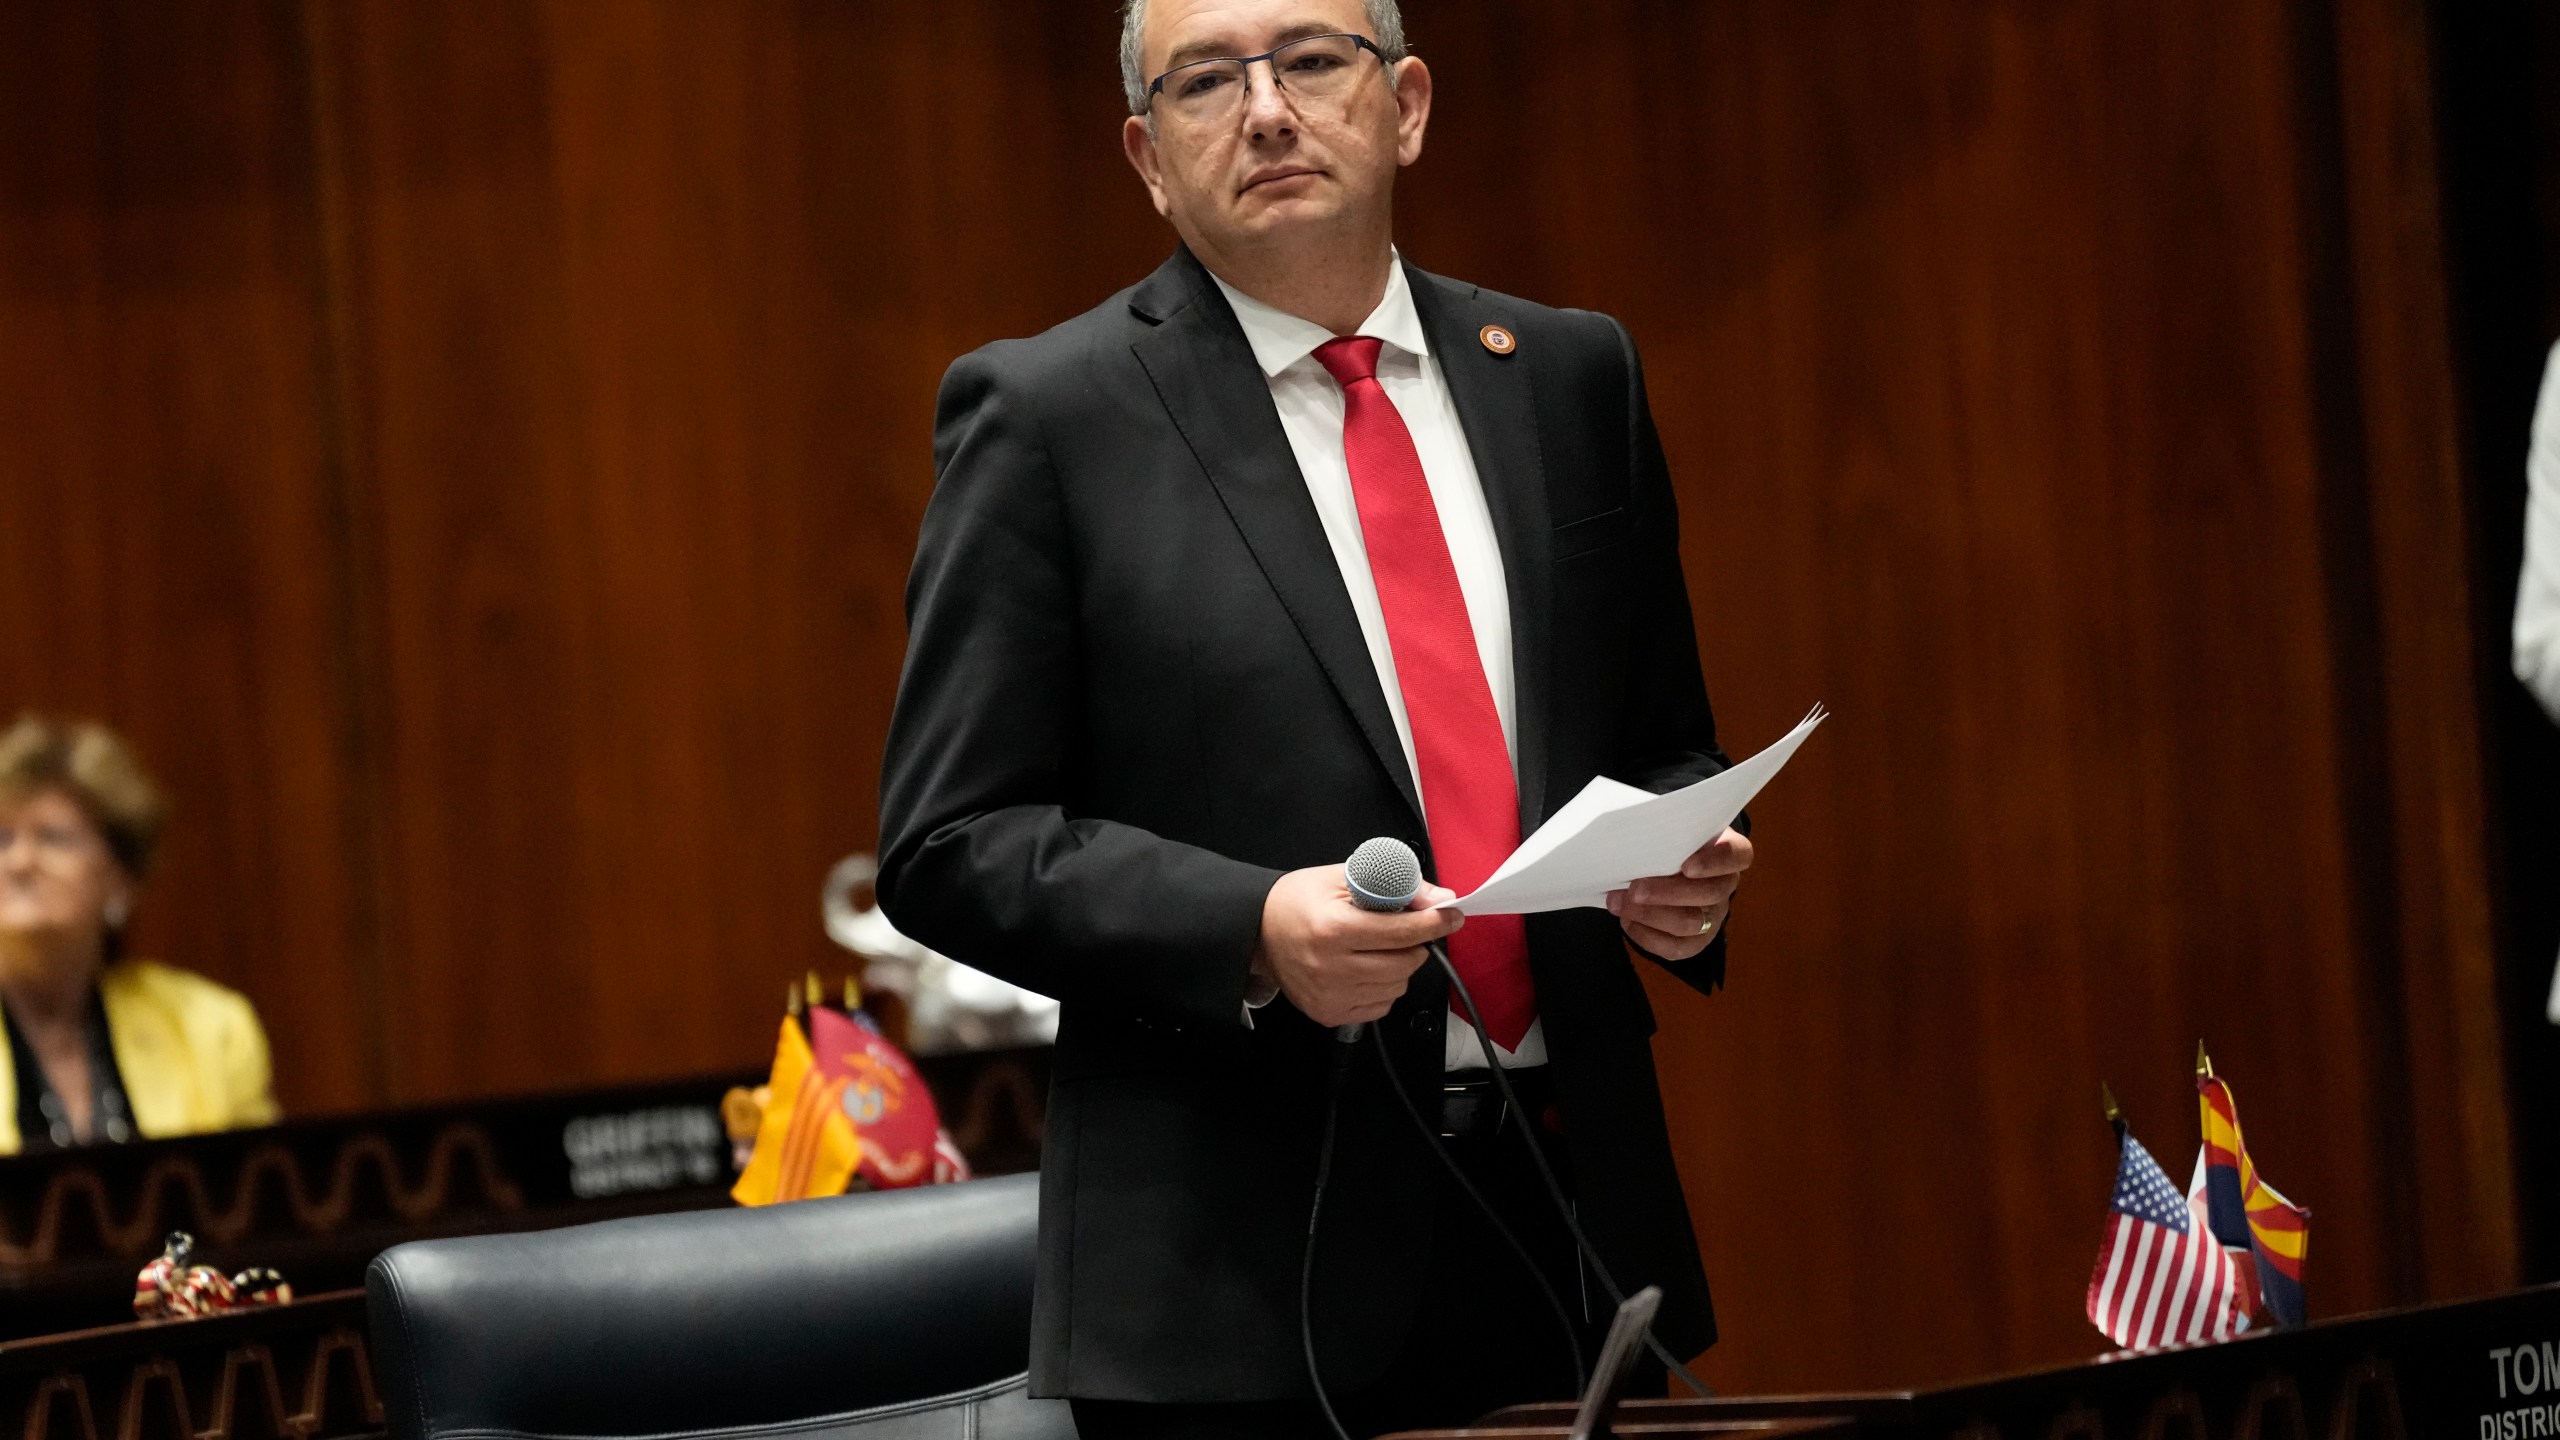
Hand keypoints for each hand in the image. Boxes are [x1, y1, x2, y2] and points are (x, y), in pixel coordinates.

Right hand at [1254, 866, 1462, 1027]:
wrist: (1258, 930)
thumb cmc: (1299, 900)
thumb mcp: (1344, 877)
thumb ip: (1394, 886)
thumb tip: (1439, 899)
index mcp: (1334, 930)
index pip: (1402, 932)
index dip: (1434, 922)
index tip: (1452, 916)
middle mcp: (1331, 968)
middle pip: (1404, 964)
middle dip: (1414, 944)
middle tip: (1403, 931)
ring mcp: (1329, 995)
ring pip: (1396, 988)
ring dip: (1400, 968)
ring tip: (1378, 949)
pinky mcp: (1327, 1013)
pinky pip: (1379, 1007)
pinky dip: (1383, 988)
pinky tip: (1366, 970)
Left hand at [1606, 826, 1751, 960]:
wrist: (1666, 869)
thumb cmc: (1669, 844)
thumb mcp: (1671, 832)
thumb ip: (1663, 834)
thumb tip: (1630, 842)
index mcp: (1727, 852)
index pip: (1737, 855)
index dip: (1715, 862)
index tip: (1686, 865)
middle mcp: (1725, 885)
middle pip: (1710, 894)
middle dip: (1667, 893)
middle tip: (1634, 889)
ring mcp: (1714, 916)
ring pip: (1690, 923)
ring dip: (1649, 915)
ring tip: (1618, 903)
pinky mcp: (1696, 941)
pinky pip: (1676, 948)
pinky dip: (1646, 936)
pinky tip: (1626, 921)